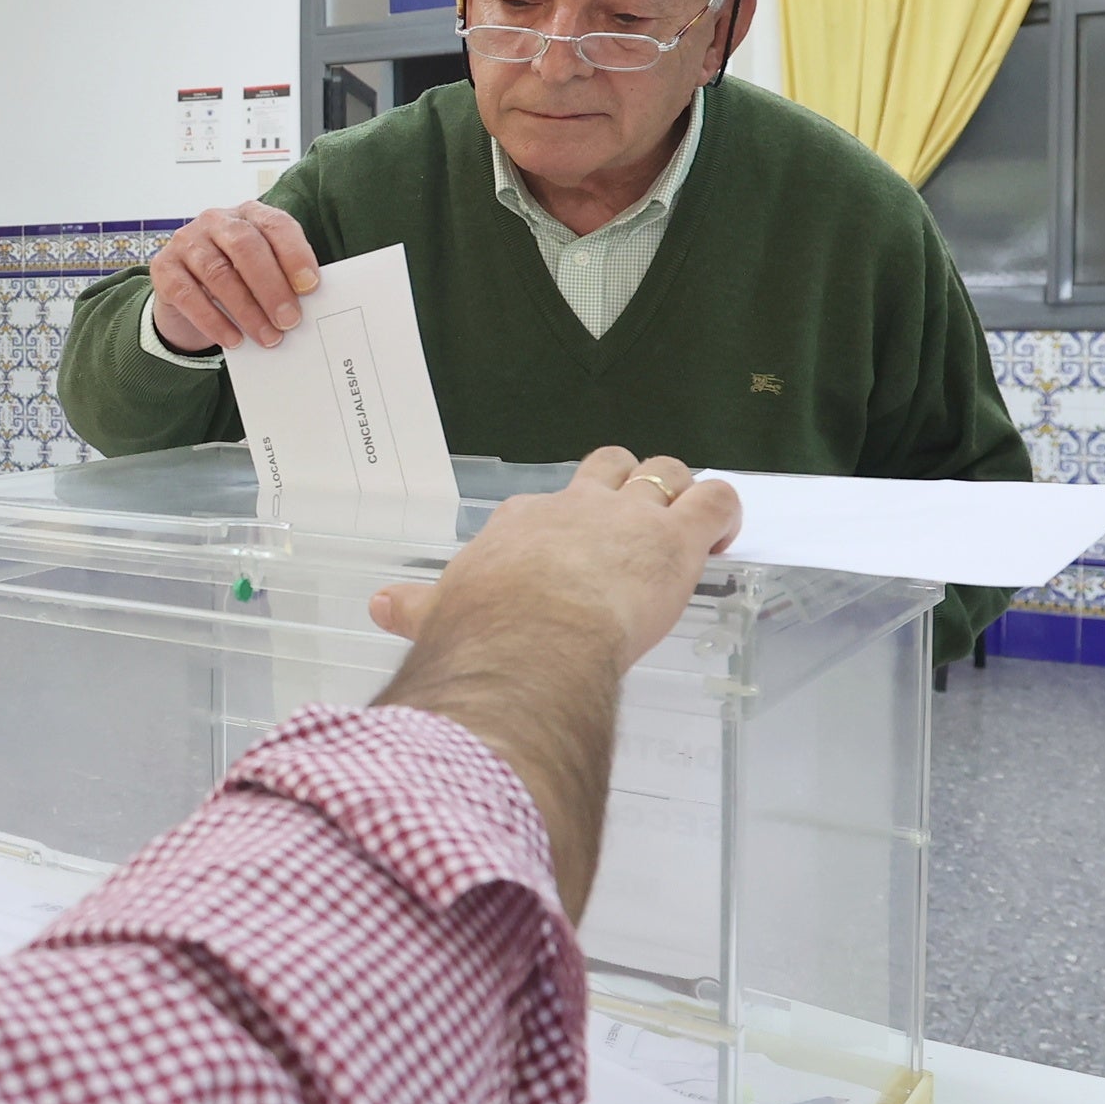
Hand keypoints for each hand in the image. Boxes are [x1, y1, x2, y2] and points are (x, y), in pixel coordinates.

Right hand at [148, 200, 318, 350]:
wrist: (186, 291)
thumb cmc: (236, 278)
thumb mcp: (260, 271)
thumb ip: (281, 279)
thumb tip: (304, 306)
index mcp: (249, 214)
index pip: (276, 225)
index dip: (295, 254)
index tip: (311, 287)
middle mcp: (216, 221)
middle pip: (245, 246)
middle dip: (271, 286)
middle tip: (289, 320)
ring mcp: (186, 241)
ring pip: (218, 273)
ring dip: (247, 310)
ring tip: (268, 337)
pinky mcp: (163, 267)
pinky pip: (188, 295)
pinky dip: (213, 321)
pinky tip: (233, 340)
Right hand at [369, 451, 741, 918]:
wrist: (531, 634)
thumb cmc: (487, 632)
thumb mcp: (441, 616)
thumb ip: (418, 611)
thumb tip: (380, 608)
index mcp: (520, 528)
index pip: (538, 510)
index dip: (554, 527)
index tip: (559, 550)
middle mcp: (575, 508)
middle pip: (604, 469)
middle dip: (621, 484)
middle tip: (632, 518)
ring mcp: (629, 517)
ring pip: (662, 472)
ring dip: (676, 491)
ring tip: (685, 520)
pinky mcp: (676, 536)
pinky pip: (713, 500)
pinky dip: (724, 509)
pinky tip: (724, 532)